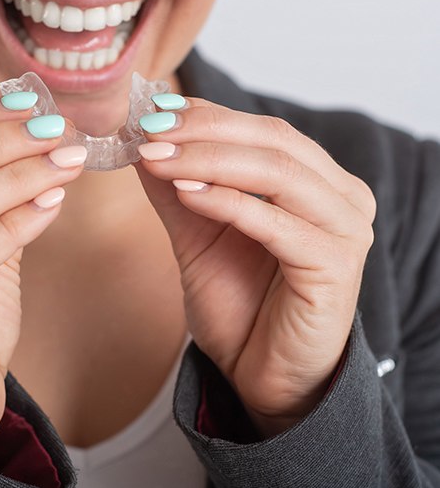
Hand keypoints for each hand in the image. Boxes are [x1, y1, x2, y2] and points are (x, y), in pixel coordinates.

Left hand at [136, 98, 375, 436]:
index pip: (262, 130)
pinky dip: (229, 202)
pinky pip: (278, 224)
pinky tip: (186, 193)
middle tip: (150, 130)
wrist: (260, 375)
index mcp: (315, 181)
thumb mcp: (198, 235)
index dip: (207, 115)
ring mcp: (344, 230)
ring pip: (279, 173)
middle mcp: (340, 197)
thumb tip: (143, 140)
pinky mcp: (335, 267)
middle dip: (205, 131)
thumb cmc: (238, 304)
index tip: (153, 112)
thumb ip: (178, 186)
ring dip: (210, 160)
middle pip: (273, 140)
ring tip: (158, 157)